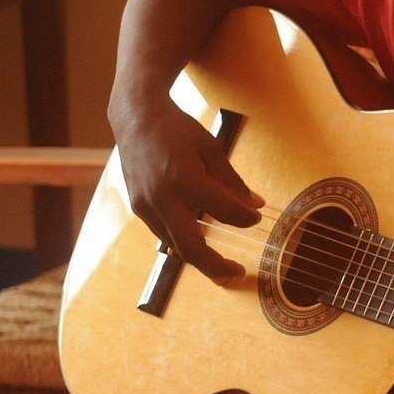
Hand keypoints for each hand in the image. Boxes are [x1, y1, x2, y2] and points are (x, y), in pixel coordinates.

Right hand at [111, 96, 262, 283]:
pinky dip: (183, 240)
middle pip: (191, 247)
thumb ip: (232, 181)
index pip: (223, 210)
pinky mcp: (138, 208)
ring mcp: (146, 206)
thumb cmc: (178, 130)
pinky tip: (200, 242)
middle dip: (216, 266)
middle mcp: (162, 198)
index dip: (244, 218)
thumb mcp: (212, 149)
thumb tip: (256, 204)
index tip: (257, 218)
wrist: (136, 119)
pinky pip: (164, 233)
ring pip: (175, 245)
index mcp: (185, 179)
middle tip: (237, 274)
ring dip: (199, 257)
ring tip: (222, 265)